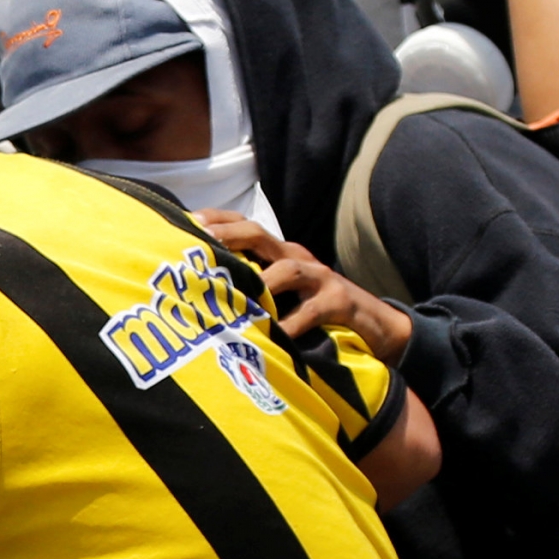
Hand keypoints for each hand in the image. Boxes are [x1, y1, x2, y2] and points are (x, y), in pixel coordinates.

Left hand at [195, 209, 415, 364]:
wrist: (376, 328)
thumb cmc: (314, 315)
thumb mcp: (281, 296)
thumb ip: (249, 290)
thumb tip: (199, 296)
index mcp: (277, 254)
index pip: (242, 225)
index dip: (214, 221)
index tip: (183, 224)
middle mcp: (296, 258)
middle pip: (258, 235)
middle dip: (227, 236)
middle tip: (202, 243)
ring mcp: (320, 278)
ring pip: (285, 269)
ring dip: (259, 281)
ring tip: (232, 296)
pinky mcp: (339, 302)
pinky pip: (310, 312)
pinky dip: (290, 324)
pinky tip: (272, 337)